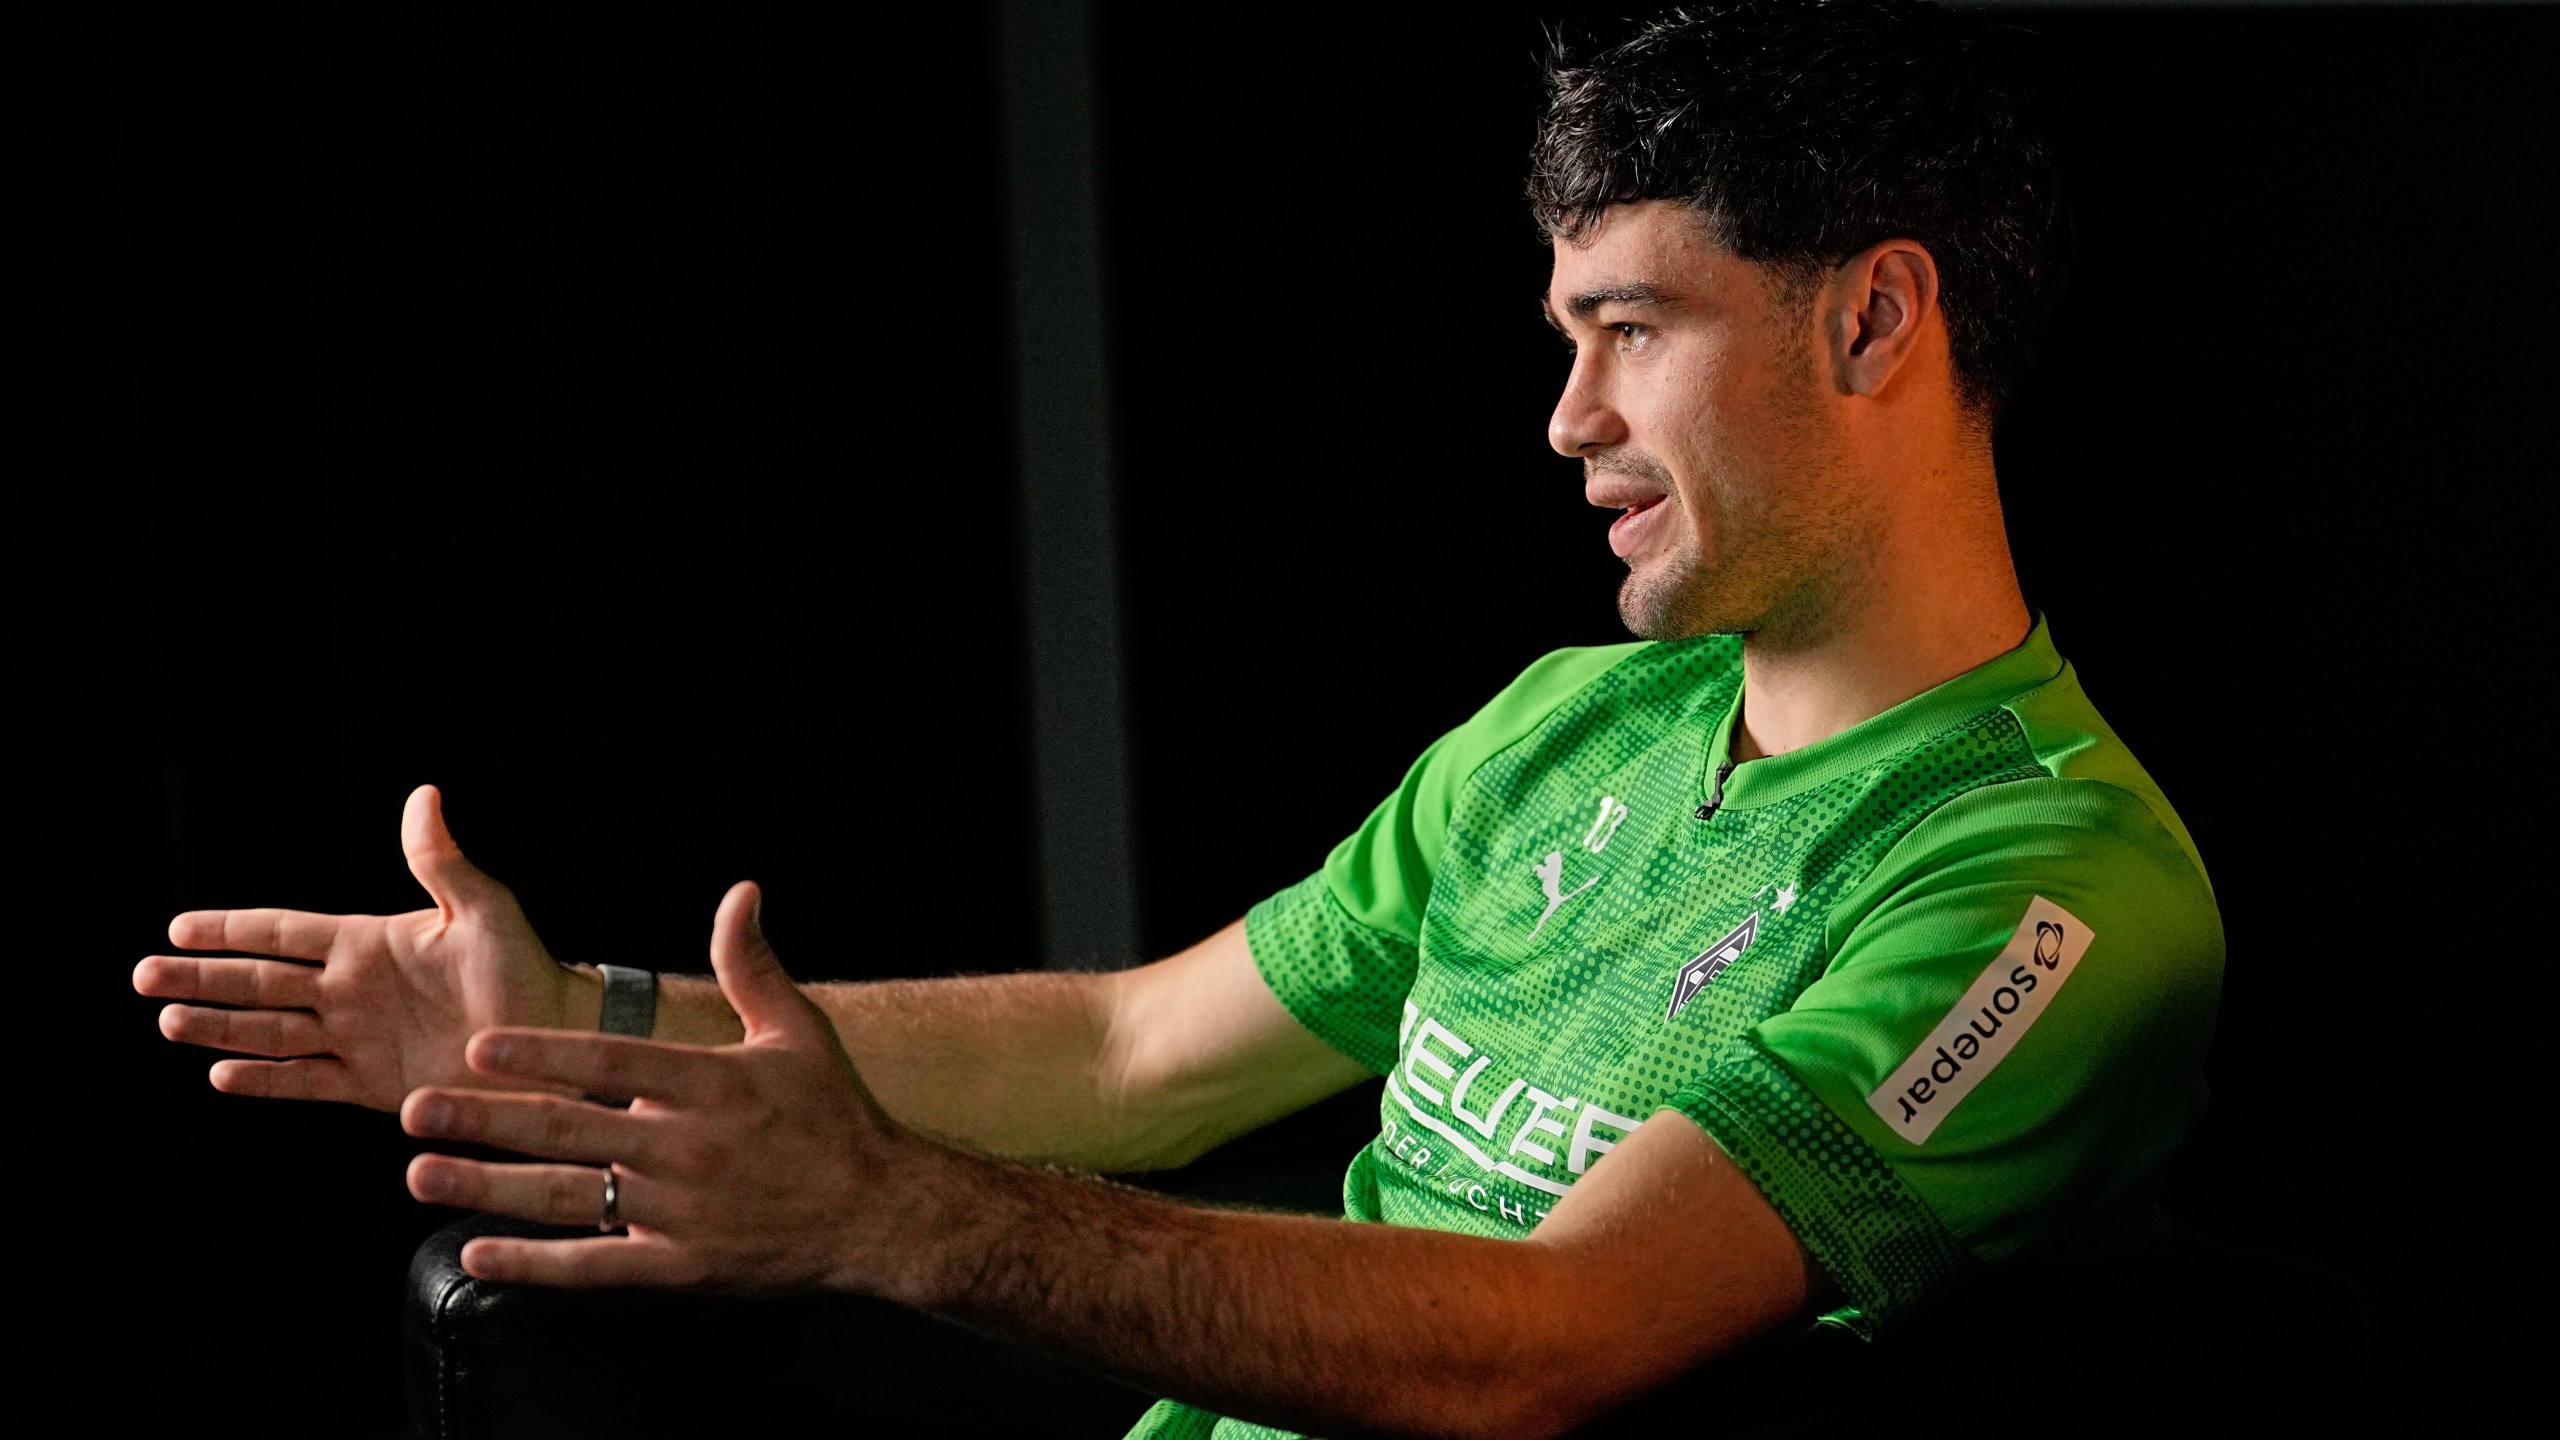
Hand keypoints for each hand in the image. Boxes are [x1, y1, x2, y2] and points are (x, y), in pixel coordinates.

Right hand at [134, 785, 576, 1111]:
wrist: (555, 1039)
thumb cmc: (528, 968)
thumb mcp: (484, 909)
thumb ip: (442, 862)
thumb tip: (424, 794)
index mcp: (372, 943)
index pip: (285, 931)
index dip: (232, 929)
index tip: (177, 926)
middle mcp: (353, 990)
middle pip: (261, 982)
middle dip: (202, 977)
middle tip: (142, 976)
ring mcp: (358, 1039)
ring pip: (272, 1032)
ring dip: (220, 1026)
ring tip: (168, 1021)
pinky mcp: (373, 1084)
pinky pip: (308, 1082)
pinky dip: (267, 1081)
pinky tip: (223, 1075)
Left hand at [400, 881, 914, 1293]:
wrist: (881, 1213)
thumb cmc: (835, 1117)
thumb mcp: (798, 1032)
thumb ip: (752, 964)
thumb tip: (740, 891)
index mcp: (712, 1084)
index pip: (611, 1062)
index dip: (543, 1054)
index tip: (480, 1045)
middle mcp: (689, 1147)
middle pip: (569, 1130)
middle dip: (484, 1119)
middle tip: (414, 1108)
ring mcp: (682, 1212)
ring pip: (567, 1199)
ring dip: (488, 1187)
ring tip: (421, 1175)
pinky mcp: (682, 1266)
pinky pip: (595, 1268)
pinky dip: (534, 1264)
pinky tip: (478, 1252)